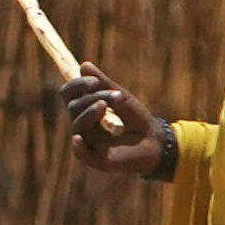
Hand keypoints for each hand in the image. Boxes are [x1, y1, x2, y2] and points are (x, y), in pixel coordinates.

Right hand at [51, 70, 176, 186]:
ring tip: (104, 105)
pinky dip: (79, 146)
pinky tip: (79, 138)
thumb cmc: (137, 119)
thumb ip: (103, 83)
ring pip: (77, 126)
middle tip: (114, 95)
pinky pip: (81, 153)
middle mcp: (83, 126)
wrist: (156, 141)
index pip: (69, 95)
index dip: (76, 85)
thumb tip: (83, 64)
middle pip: (73, 107)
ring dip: (89, 113)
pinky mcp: (97, 159)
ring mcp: (88, 142)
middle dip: (91, 98)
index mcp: (85, 110)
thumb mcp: (120, 97)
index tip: (94, 81)